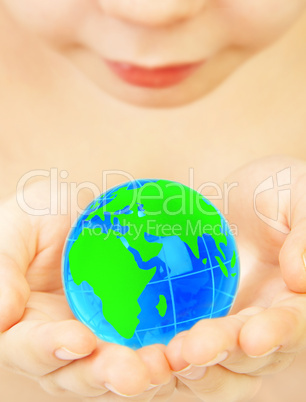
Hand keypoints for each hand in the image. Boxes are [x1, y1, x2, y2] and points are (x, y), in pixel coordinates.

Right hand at [0, 180, 172, 400]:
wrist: (77, 212)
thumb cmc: (39, 218)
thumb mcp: (16, 231)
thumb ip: (4, 270)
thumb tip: (3, 318)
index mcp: (23, 323)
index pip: (28, 347)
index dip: (50, 348)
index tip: (79, 340)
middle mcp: (57, 342)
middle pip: (74, 372)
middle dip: (103, 374)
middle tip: (134, 372)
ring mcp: (94, 338)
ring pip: (111, 371)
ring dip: (138, 374)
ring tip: (163, 366)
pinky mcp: (125, 330)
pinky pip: (141, 350)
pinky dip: (160, 356)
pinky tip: (180, 353)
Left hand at [166, 155, 305, 401]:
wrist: (235, 195)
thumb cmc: (276, 189)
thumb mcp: (300, 196)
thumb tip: (301, 279)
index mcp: (297, 298)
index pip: (294, 323)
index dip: (278, 334)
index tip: (253, 337)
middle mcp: (266, 318)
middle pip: (249, 352)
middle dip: (222, 353)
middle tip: (191, 351)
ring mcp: (230, 319)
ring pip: (215, 355)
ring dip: (190, 361)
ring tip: (165, 354)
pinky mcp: (197, 314)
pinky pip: (180, 335)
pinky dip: (163, 346)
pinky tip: (141, 344)